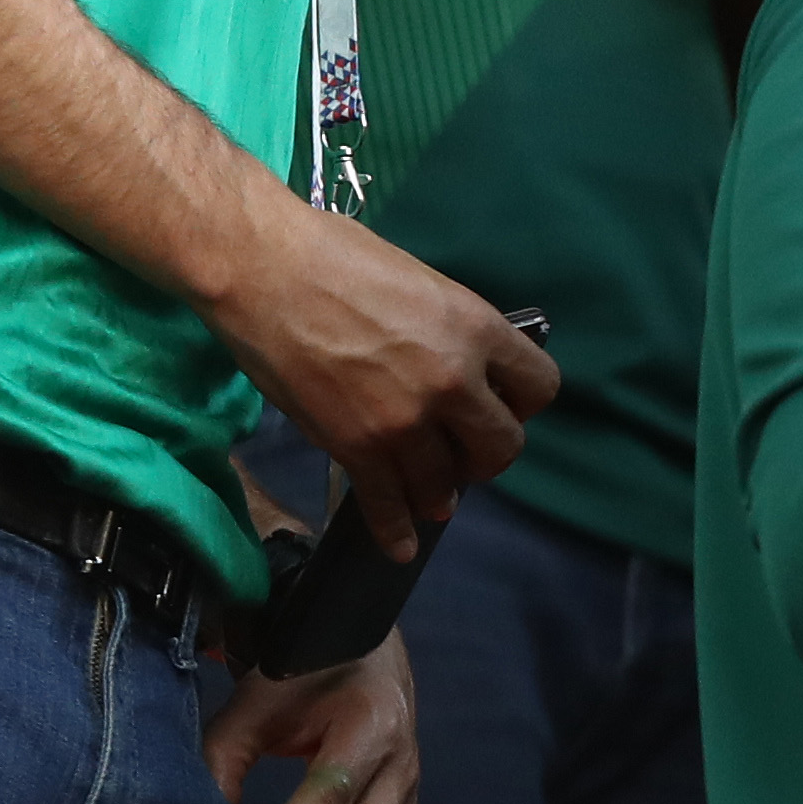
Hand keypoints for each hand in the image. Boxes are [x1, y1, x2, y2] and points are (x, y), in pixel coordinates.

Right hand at [205, 212, 559, 554]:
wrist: (262, 268)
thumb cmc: (338, 258)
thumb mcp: (426, 286)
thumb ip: (456, 335)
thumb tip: (468, 368)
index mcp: (478, 331)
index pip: (540, 388)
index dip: (522, 402)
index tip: (501, 405)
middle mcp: (453, 382)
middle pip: (503, 447)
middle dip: (487, 454)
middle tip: (464, 450)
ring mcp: (404, 420)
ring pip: (446, 483)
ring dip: (442, 491)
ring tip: (434, 493)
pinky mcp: (354, 446)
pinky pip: (387, 502)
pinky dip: (395, 530)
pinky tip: (401, 545)